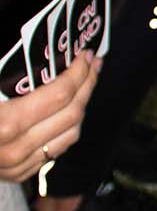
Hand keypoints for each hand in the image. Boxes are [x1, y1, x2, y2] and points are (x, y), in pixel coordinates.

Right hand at [0, 50, 99, 182]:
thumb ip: (5, 67)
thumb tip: (23, 36)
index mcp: (6, 123)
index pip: (60, 94)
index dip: (78, 72)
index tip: (84, 54)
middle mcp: (16, 148)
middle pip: (73, 113)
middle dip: (88, 84)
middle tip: (93, 63)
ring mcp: (18, 165)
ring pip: (71, 134)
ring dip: (83, 105)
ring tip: (86, 82)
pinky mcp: (19, 174)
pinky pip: (56, 150)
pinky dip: (67, 126)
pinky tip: (69, 108)